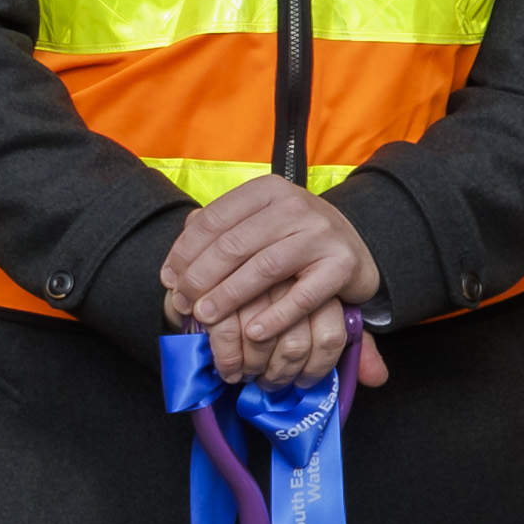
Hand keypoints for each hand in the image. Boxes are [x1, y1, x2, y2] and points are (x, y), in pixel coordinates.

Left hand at [159, 177, 382, 392]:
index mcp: (267, 190)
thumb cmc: (292, 239)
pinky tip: (253, 333)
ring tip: (206, 317)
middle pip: (234, 244)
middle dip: (201, 277)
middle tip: (183, 303)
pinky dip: (276, 317)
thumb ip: (217, 236)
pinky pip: (302, 296)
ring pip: (263, 268)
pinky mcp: (341, 266)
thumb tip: (171, 270)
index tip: (169, 279)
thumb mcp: (257, 224)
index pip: (213, 219)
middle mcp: (295, 206)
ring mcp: (321, 234)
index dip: (185, 251)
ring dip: (228, 297)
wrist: (355, 247)